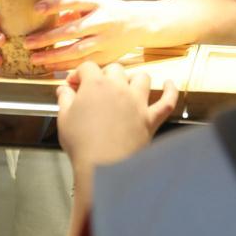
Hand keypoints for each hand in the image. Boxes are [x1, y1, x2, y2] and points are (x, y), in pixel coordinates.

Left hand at [24, 0, 146, 70]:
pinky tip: (51, 67)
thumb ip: (73, 10)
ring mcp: (106, 40)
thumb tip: (48, 17)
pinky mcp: (108, 56)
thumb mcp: (95, 3)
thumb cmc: (111, 12)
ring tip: (35, 58)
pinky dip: (66, 66)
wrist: (141, 23)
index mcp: (99, 3)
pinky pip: (84, 63)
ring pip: (77, 50)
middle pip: (73, 30)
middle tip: (28, 42)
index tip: (36, 8)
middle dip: (48, 37)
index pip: (75, 1)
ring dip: (54, 56)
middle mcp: (103, 21)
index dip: (55, 4)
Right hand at [55, 62, 177, 168]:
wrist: (104, 168)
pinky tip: (169, 84)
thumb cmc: (81, 144)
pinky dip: (171, 91)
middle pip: (115, 69)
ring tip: (126, 86)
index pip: (88, 67)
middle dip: (104, 75)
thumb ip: (65, 99)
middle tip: (96, 90)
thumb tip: (64, 89)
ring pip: (142, 78)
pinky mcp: (151, 118)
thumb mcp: (64, 118)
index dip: (79, 74)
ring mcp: (138, 102)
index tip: (74, 85)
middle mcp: (119, 88)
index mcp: (96, 85)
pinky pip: (167, 101)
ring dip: (133, 79)